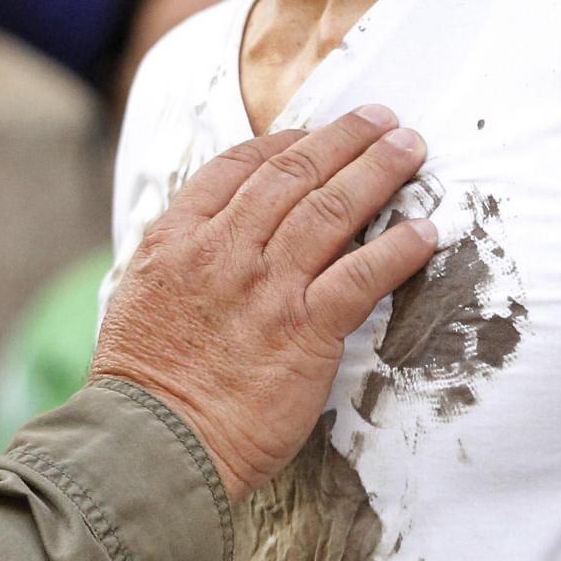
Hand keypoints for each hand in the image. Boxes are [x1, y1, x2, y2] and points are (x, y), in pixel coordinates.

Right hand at [94, 106, 435, 500]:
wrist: (152, 440)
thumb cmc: (141, 382)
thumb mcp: (137, 296)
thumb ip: (177, 261)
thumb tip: (207, 245)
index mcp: (177, 239)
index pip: (235, 168)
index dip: (282, 143)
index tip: (311, 135)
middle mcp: (222, 250)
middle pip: (292, 175)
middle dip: (342, 139)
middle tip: (381, 120)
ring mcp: (265, 287)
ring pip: (331, 210)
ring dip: (378, 172)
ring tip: (410, 150)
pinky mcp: (304, 330)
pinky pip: (362, 276)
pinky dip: (397, 249)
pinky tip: (423, 232)